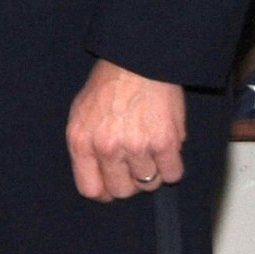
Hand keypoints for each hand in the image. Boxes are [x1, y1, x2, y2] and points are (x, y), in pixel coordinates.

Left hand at [66, 58, 185, 200]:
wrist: (137, 62)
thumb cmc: (109, 85)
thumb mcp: (81, 113)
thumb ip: (86, 146)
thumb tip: (97, 176)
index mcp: (81, 141)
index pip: (90, 189)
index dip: (105, 190)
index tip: (113, 185)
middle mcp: (106, 147)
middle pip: (121, 190)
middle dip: (129, 181)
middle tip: (134, 162)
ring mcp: (136, 147)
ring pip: (148, 184)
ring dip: (152, 170)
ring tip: (150, 147)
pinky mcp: (164, 143)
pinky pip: (173, 174)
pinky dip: (172, 165)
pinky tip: (166, 146)